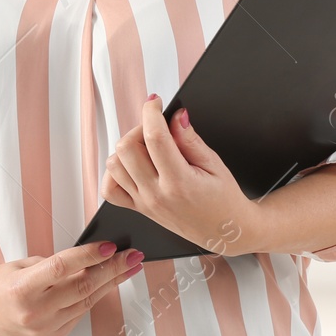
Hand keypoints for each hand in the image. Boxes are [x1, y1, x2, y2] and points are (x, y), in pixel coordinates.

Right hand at [0, 241, 142, 335]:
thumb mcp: (22, 265)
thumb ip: (54, 267)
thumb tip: (91, 262)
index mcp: (22, 288)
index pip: (62, 268)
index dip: (88, 256)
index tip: (111, 246)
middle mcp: (34, 312)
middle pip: (82, 287)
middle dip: (112, 270)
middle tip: (133, 257)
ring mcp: (43, 329)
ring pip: (85, 302)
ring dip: (109, 284)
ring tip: (127, 268)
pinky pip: (77, 315)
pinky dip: (89, 299)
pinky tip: (101, 285)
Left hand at [102, 96, 256, 256]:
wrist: (225, 233)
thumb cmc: (224, 201)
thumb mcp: (215, 165)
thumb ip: (191, 140)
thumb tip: (176, 116)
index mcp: (179, 183)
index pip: (155, 138)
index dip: (151, 113)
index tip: (155, 102)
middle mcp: (156, 194)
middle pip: (127, 148)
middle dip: (139, 129)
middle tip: (156, 128)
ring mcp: (144, 203)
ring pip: (114, 165)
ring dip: (127, 149)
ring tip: (148, 148)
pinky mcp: (138, 209)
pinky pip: (110, 189)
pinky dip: (115, 172)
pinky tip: (133, 166)